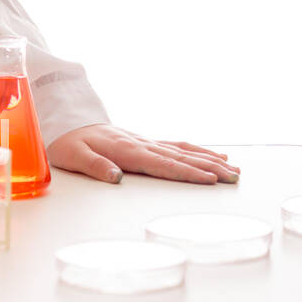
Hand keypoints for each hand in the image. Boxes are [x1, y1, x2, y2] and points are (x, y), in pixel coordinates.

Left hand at [47, 124, 238, 184]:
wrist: (66, 121)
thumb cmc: (67, 142)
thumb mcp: (72, 156)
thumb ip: (94, 166)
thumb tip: (116, 178)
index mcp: (126, 151)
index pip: (163, 164)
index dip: (187, 173)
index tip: (210, 179)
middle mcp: (141, 144)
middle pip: (180, 158)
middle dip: (209, 168)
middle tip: (235, 178)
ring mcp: (145, 142)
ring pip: (183, 151)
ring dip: (209, 159)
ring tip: (234, 169)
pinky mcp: (145, 142)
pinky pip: (177, 146)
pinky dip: (197, 151)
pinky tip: (213, 155)